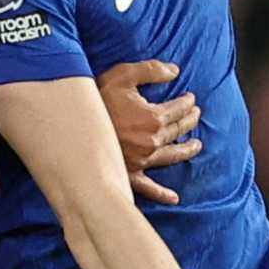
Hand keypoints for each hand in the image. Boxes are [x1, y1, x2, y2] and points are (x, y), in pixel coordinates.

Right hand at [97, 60, 202, 204]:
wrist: (72, 127)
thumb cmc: (97, 99)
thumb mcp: (123, 75)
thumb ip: (151, 71)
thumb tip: (174, 71)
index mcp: (153, 118)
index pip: (178, 109)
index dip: (187, 103)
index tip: (191, 99)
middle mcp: (152, 141)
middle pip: (178, 131)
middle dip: (189, 121)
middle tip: (196, 115)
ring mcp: (142, 160)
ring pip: (171, 156)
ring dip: (186, 150)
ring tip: (196, 146)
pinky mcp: (129, 174)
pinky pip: (148, 187)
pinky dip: (162, 193)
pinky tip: (173, 198)